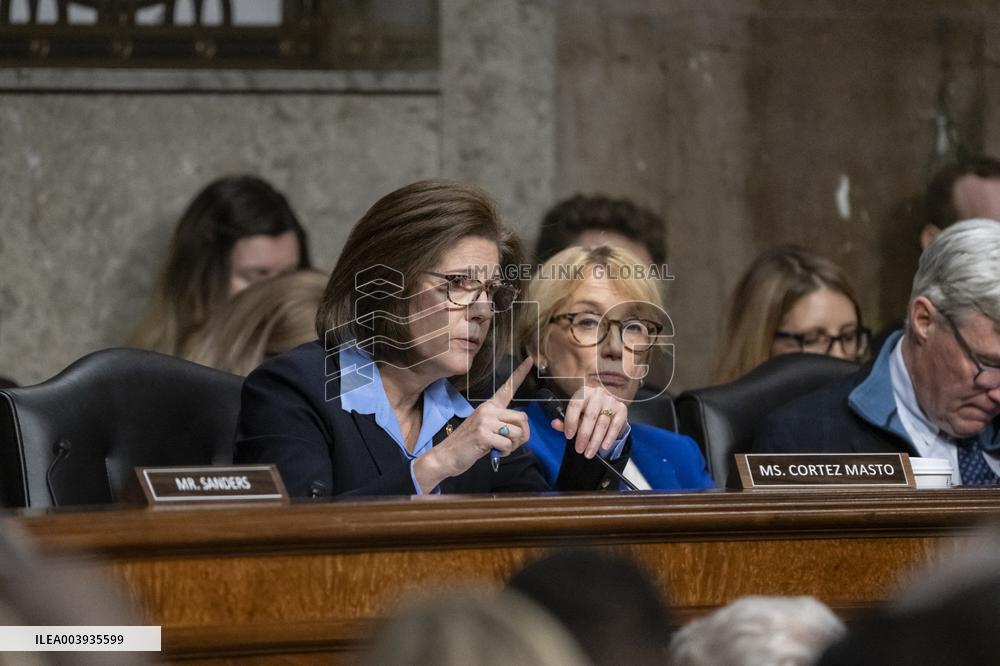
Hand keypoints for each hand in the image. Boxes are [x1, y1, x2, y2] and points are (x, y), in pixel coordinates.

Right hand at [413, 358, 532, 491]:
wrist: (446, 455)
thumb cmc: (468, 443)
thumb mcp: (485, 427)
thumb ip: (501, 424)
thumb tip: (521, 430)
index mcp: (489, 406)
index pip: (507, 388)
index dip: (520, 374)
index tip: (530, 360)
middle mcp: (488, 409)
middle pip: (522, 417)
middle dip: (523, 435)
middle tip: (511, 443)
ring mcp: (485, 421)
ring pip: (517, 432)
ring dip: (513, 445)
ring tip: (500, 448)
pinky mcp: (484, 434)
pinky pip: (507, 444)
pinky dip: (505, 452)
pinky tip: (494, 452)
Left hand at [551, 385, 628, 458]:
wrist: (607, 406)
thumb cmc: (587, 411)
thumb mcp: (576, 415)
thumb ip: (565, 421)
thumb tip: (554, 424)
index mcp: (583, 393)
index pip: (575, 405)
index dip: (571, 421)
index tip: (569, 436)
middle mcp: (598, 394)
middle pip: (590, 416)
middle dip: (584, 435)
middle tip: (579, 449)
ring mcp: (611, 401)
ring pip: (602, 423)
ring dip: (595, 441)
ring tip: (589, 453)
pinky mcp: (622, 409)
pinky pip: (615, 425)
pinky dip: (609, 438)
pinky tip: (604, 447)